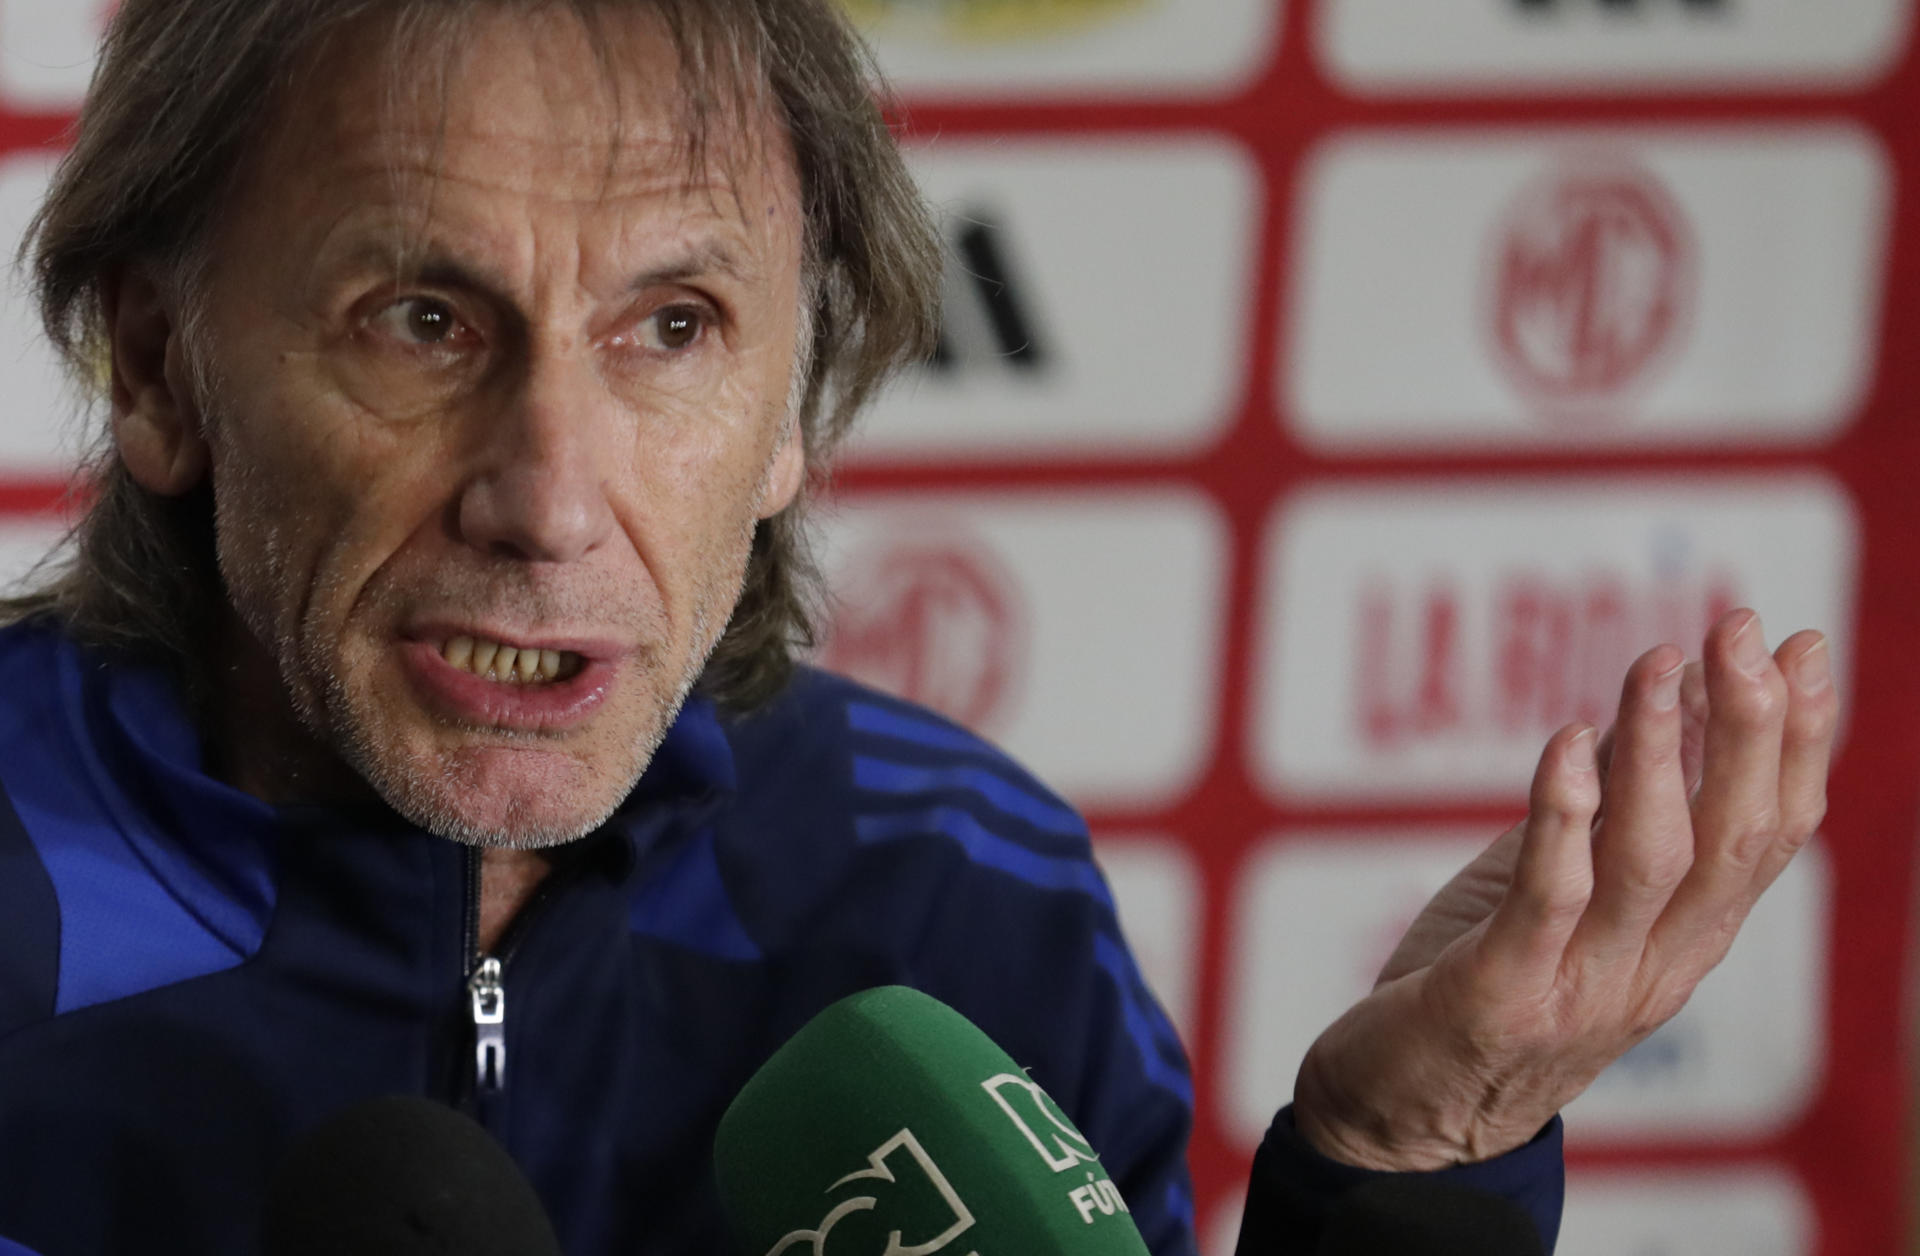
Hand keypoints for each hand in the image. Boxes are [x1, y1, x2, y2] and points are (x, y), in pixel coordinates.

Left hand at [1291, 608, 1836, 1170]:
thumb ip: (1624, 816)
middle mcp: (1654, 969)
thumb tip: (1675, 702)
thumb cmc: (1482, 985)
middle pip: (1734, 842)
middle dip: (1751, 729)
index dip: (1799, 742)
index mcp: (1682, 943)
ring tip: (1658, 662)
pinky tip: (1571, 744)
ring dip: (1660, 753)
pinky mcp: (1502, 996)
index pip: (1770, 837)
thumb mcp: (1569, 892)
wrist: (1397, 1121)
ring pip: (1653, 860)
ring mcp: (1582, 988)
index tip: (1802, 645)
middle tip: (1741, 628)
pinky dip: (1564, 817)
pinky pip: (1549, 897)